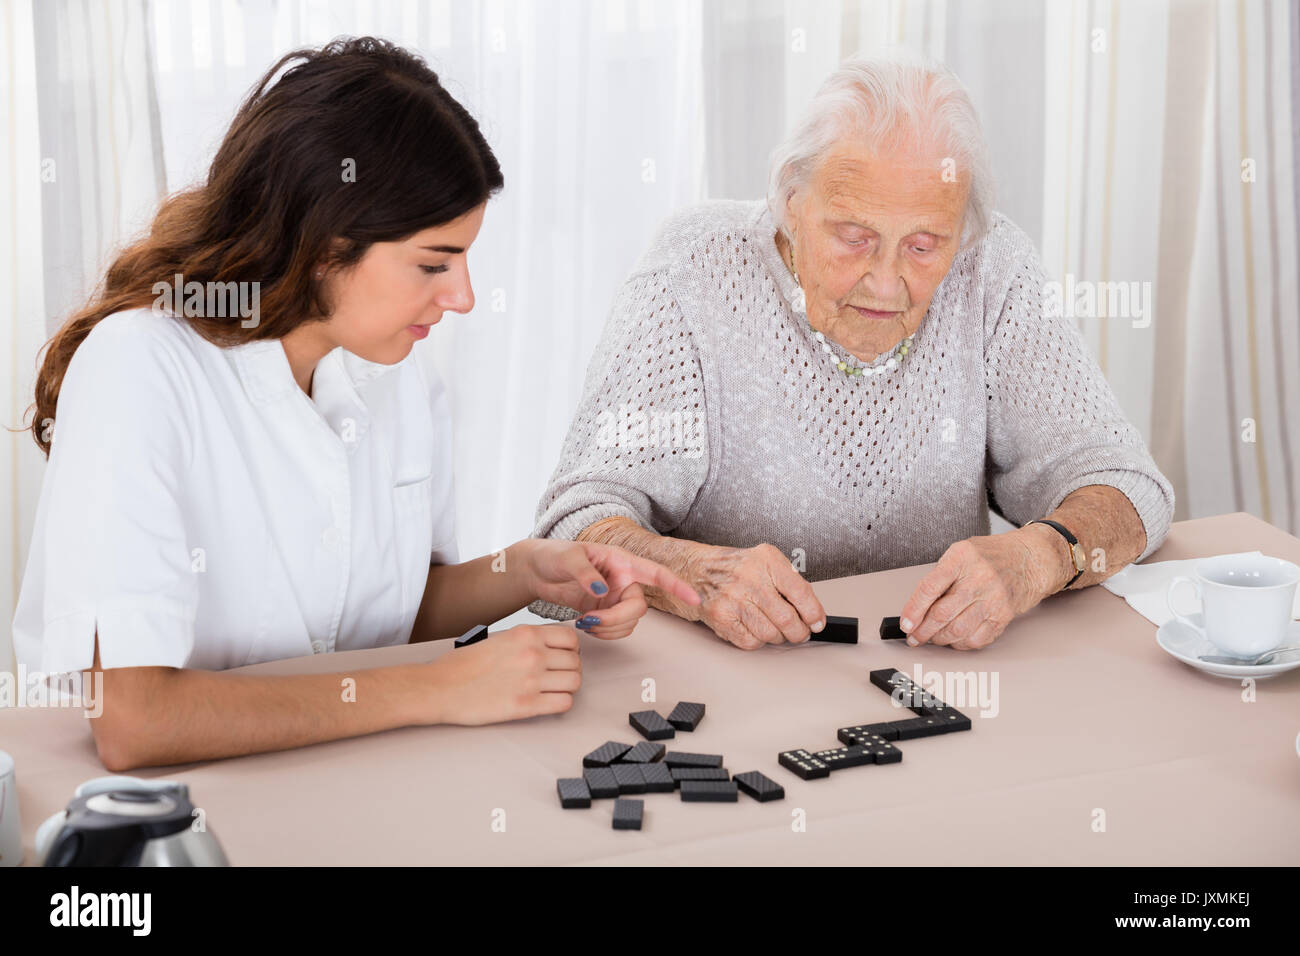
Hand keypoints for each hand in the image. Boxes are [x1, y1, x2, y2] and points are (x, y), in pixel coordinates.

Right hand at [423, 623, 581, 723]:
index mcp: (525, 634)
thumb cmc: (461, 665)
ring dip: (567, 687)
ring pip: (574, 682)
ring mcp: (531, 680)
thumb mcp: (498, 639)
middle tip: (556, 676)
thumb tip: (550, 648)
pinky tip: (546, 702)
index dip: (570, 649)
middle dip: (569, 669)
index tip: (562, 656)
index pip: (571, 638)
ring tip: (552, 690)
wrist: (439, 688)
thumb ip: (526, 641)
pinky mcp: (526, 706)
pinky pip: (564, 703)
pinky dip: (560, 703)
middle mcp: (532, 654)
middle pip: (575, 662)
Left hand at [516, 539, 700, 639]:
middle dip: (618, 619)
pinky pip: (615, 629)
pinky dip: (603, 633)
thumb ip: (586, 573)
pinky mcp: (604, 612)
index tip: (695, 599)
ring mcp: (614, 598)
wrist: (536, 571)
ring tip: (584, 623)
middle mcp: (623, 581)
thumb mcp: (568, 558)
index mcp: (621, 561)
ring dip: (609, 629)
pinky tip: (586, 626)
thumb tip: (602, 590)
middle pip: (639, 608)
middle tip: (591, 620)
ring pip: (628, 623)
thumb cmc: (553, 555)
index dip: (677, 586)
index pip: (656, 574)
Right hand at [682, 542, 825, 649]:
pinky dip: (758, 640)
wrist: (697, 571)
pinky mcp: (721, 617)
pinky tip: (754, 628)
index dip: (813, 613)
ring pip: (770, 634)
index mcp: (766, 560)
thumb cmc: (737, 569)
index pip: (800, 592)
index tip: (817, 623)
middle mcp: (750, 578)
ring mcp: (733, 598)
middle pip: (787, 619)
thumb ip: (790, 583)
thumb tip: (813, 613)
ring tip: (775, 629)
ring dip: (778, 637)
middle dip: (798, 632)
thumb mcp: (766, 562)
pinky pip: (751, 641)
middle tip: (800, 633)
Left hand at [898, 526, 1066, 649]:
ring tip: (932, 638)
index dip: (913, 610)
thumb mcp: (962, 552)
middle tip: (914, 637)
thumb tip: (917, 606)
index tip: (905, 624)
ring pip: (958, 630)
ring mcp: (992, 598)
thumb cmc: (993, 555)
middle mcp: (978, 578)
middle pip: (942, 613)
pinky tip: (954, 639)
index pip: (930, 588)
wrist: (1031, 559)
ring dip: (939, 640)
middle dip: (922, 631)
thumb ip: (941, 575)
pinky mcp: (1003, 616)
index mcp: (961, 558)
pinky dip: (961, 644)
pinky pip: (977, 639)